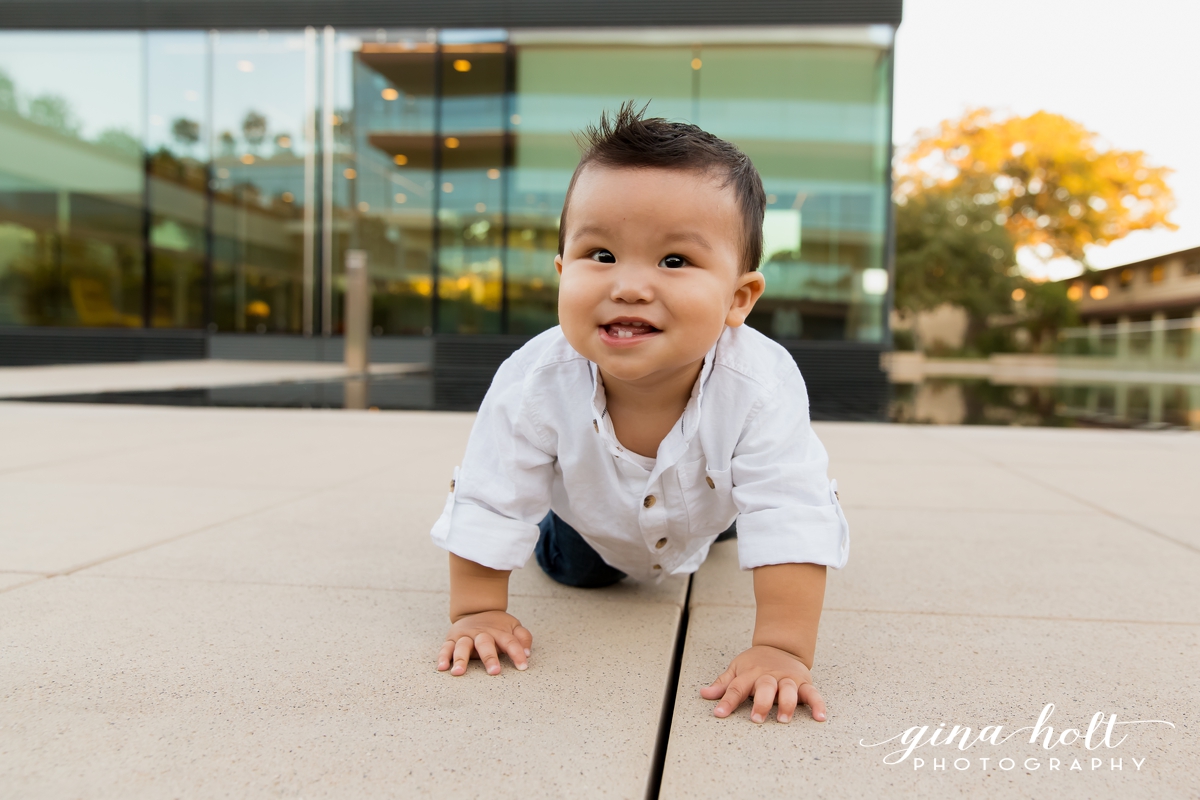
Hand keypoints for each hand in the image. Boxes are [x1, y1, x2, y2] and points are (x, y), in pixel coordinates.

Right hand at [436, 610, 532, 675]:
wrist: (476, 610)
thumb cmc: (497, 626)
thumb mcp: (513, 627)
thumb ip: (523, 638)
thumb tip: (527, 654)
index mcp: (498, 631)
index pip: (510, 642)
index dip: (517, 653)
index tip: (523, 666)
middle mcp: (481, 633)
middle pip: (485, 644)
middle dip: (489, 657)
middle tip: (494, 671)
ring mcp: (465, 636)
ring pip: (463, 646)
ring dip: (461, 658)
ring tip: (459, 672)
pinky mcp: (451, 639)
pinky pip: (446, 647)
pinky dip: (443, 657)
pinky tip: (442, 667)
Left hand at [701, 645, 825, 723]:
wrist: (781, 645)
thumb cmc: (756, 663)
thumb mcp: (737, 669)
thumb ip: (723, 684)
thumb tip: (703, 693)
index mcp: (750, 674)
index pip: (736, 687)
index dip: (727, 701)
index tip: (719, 714)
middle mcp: (769, 676)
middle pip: (764, 687)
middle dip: (761, 703)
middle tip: (757, 719)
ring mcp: (787, 679)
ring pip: (788, 690)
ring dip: (786, 704)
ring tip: (783, 719)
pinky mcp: (803, 683)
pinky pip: (812, 693)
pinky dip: (817, 704)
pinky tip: (820, 717)